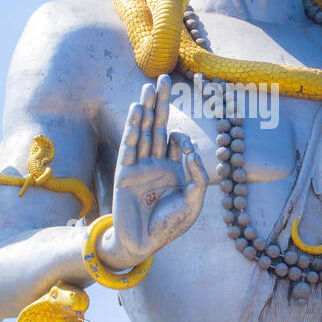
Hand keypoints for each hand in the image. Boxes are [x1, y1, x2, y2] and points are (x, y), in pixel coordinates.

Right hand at [96, 75, 207, 268]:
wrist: (143, 243)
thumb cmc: (169, 226)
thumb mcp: (193, 202)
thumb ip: (196, 175)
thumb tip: (188, 148)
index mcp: (173, 169)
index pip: (176, 141)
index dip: (181, 138)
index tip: (182, 146)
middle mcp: (156, 164)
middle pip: (158, 126)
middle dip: (162, 102)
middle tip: (164, 77)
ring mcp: (139, 166)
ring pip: (144, 131)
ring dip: (147, 108)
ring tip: (150, 85)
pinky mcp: (125, 172)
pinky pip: (130, 144)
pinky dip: (134, 126)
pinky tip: (138, 108)